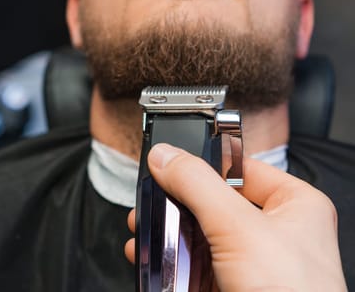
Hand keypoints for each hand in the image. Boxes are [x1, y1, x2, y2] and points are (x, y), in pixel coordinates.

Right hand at [125, 143, 346, 290]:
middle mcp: (274, 230)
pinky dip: (169, 259)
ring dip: (167, 230)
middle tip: (151, 197)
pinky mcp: (232, 284)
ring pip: (199, 233)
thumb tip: (166, 156)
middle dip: (175, 202)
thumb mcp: (238, 227)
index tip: (169, 162)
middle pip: (212, 201)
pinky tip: (148, 255)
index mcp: (293, 205)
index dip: (203, 163)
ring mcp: (251, 261)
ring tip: (142, 225)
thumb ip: (198, 185)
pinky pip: (195, 263)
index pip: (240, 168)